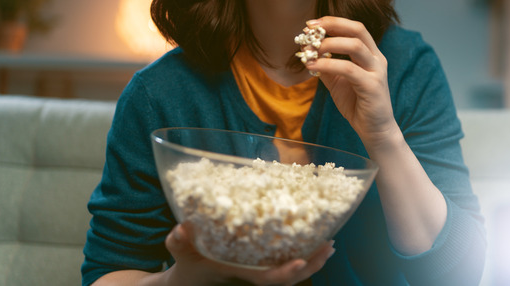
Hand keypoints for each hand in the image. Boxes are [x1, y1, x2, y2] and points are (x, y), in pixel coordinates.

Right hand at [164, 223, 334, 285]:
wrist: (190, 280)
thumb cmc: (189, 267)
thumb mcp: (182, 254)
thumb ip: (179, 244)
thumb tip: (180, 229)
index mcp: (241, 275)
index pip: (268, 279)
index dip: (286, 273)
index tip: (302, 262)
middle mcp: (254, 276)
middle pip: (290, 278)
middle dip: (312, 264)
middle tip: (329, 246)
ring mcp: (259, 272)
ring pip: (292, 272)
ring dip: (313, 259)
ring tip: (329, 243)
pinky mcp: (262, 265)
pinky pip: (286, 263)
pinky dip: (304, 253)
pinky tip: (314, 239)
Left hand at [302, 16, 399, 149]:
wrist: (374, 130)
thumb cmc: (357, 105)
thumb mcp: (337, 82)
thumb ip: (326, 66)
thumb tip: (307, 52)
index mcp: (371, 54)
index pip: (354, 28)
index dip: (333, 22)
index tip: (311, 24)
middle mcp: (377, 59)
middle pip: (357, 30)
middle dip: (332, 25)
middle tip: (310, 30)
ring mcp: (377, 71)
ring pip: (354, 46)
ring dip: (328, 44)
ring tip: (309, 49)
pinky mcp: (372, 86)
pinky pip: (348, 69)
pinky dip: (328, 65)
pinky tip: (312, 66)